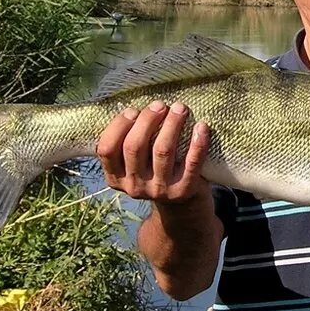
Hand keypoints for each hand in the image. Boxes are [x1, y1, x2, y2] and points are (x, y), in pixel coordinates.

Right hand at [96, 100, 210, 203]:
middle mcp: (134, 186)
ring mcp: (159, 190)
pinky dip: (198, 142)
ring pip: (162, 151)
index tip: (132, 110)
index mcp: (116, 178)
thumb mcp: (134, 164)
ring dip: (172, 125)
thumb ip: (129, 142)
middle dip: (147, 120)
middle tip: (160, 104)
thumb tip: (136, 108)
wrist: (182, 205)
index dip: (118, 126)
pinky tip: (202, 126)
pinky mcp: (184, 190)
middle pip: (134, 147)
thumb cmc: (155, 171)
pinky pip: (192, 162)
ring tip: (180, 108)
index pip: (107, 150)